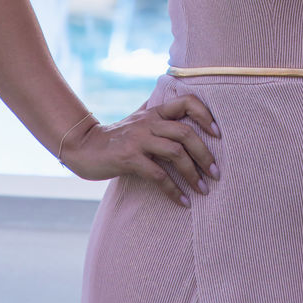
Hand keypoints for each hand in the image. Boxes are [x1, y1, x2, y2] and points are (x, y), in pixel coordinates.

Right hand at [62, 94, 219, 205]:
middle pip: (186, 133)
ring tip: (204, 190)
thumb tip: (176, 101)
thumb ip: (156, 111)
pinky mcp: (129, 158)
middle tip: (216, 173)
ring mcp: (139, 140)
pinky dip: (174, 190)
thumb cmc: (115, 136)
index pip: (187, 102)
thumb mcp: (137, 119)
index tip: (218, 134)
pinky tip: (183, 202)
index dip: (206, 115)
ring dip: (193, 174)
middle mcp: (149, 123)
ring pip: (176, 153)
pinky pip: (158, 175)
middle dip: (205, 154)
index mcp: (154, 112)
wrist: (84, 147)